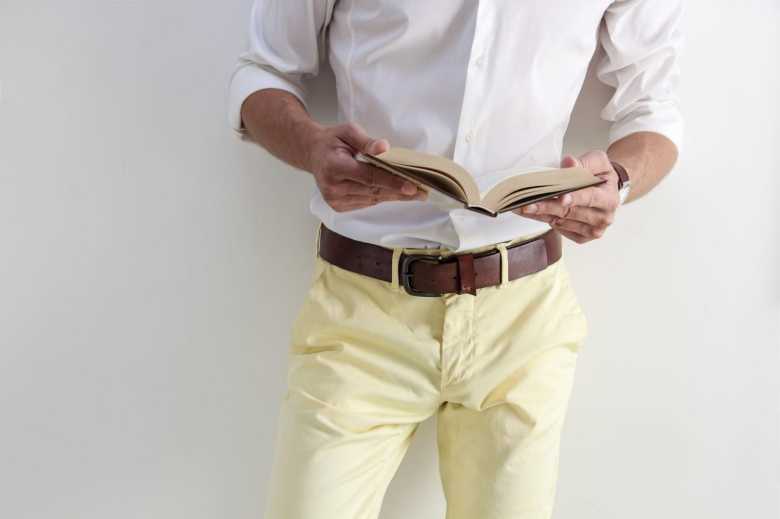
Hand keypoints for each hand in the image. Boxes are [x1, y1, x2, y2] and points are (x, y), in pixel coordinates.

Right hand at [307, 122, 426, 211]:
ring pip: (372, 199)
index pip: (368, 176)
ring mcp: (335, 200)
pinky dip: (382, 196)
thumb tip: (384, 148)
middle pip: (373, 190)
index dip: (391, 181)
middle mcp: (333, 187)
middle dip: (399, 191)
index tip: (411, 186)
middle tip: (422, 191)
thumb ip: (366, 140)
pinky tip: (396, 193)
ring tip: (415, 193)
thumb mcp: (348, 131)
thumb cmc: (333, 140)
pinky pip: (367, 202)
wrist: (313, 154)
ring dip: (394, 196)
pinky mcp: (339, 206)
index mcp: (334, 167)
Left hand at [514, 151, 619, 243]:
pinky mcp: (582, 238)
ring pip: (561, 223)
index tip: (561, 198)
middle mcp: (603, 218)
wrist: (607, 191)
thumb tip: (569, 163)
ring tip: (522, 207)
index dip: (574, 198)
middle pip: (570, 213)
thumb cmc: (600, 176)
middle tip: (526, 204)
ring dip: (540, 215)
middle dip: (547, 207)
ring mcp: (593, 231)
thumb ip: (584, 162)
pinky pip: (560, 231)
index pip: (589, 198)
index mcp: (609, 199)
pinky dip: (545, 221)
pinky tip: (533, 213)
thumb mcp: (598, 162)